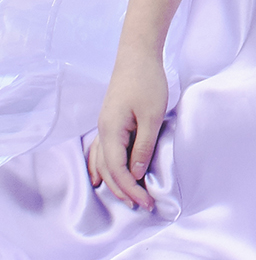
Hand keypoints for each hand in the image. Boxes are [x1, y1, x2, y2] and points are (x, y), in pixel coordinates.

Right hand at [87, 42, 167, 209]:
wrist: (137, 53)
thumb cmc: (147, 82)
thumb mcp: (151, 116)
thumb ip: (143, 147)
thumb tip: (135, 174)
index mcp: (111, 132)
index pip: (118, 171)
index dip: (131, 189)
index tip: (146, 203)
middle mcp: (103, 131)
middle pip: (108, 170)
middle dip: (124, 190)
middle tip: (141, 206)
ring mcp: (104, 125)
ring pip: (103, 162)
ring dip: (114, 181)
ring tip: (126, 198)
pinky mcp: (111, 120)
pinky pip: (102, 151)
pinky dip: (103, 167)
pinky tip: (101, 177)